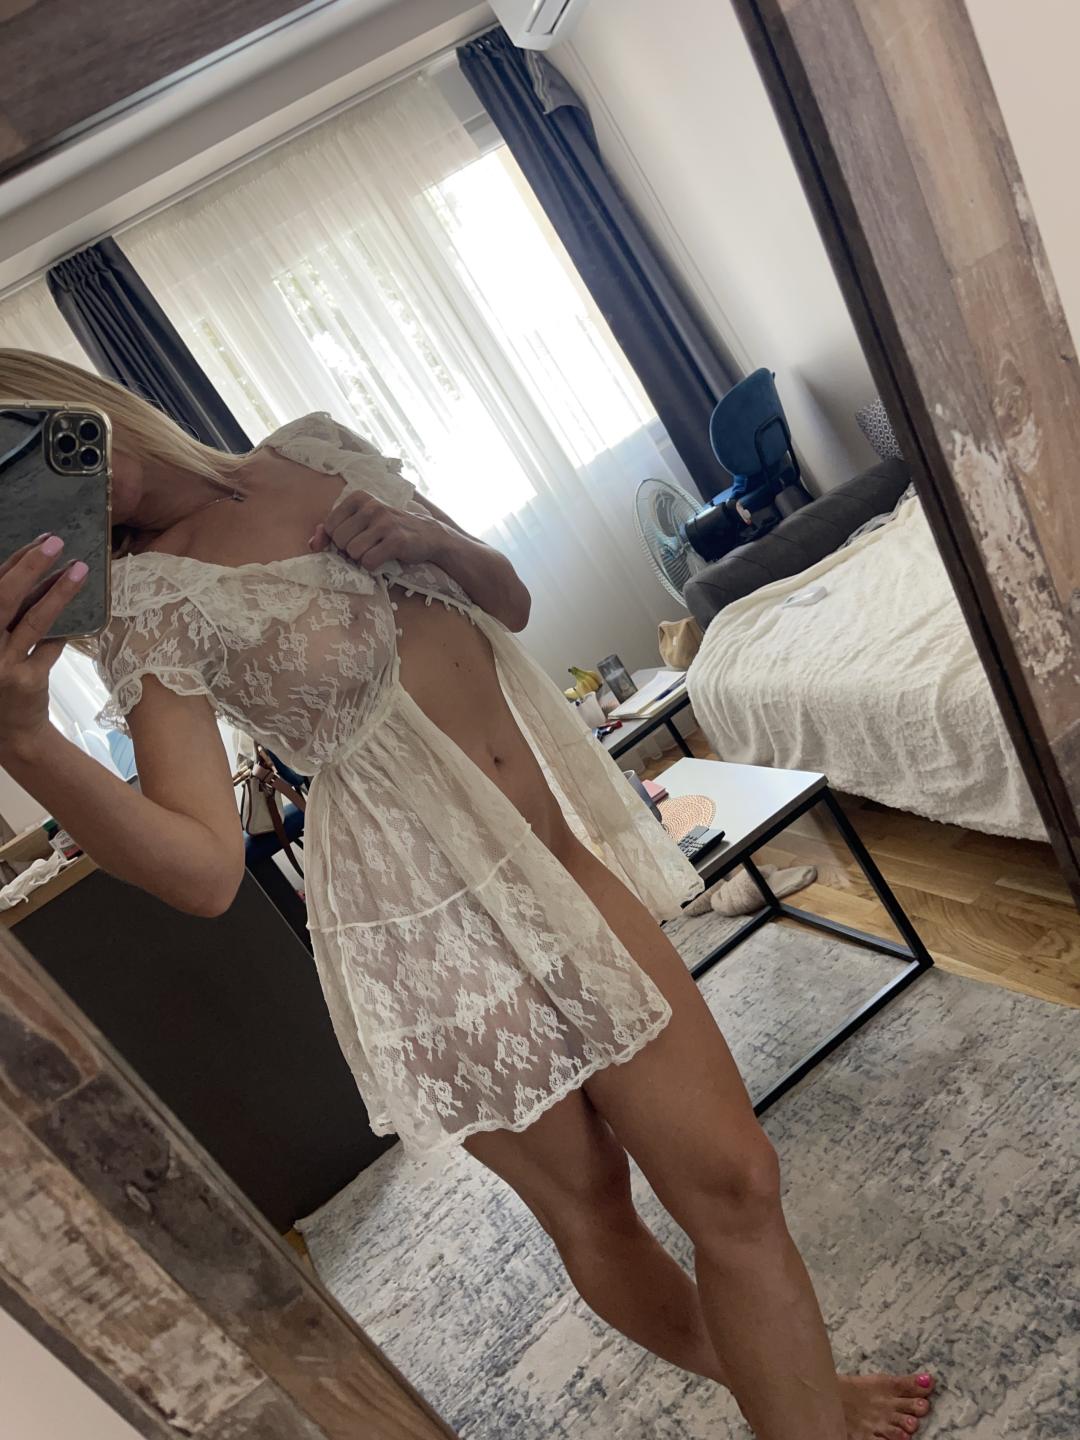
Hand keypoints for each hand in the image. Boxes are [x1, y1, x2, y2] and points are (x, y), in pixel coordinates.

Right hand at [0, 535, 87, 761]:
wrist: (9, 732)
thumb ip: (7, 613)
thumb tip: (31, 569)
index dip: (13, 562)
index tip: (38, 541)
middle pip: (3, 599)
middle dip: (29, 567)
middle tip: (56, 542)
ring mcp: (0, 666)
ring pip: (33, 622)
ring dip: (58, 593)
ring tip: (80, 569)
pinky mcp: (25, 682)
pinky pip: (51, 648)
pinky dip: (65, 629)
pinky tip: (84, 611)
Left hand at [310, 492, 447, 570]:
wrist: (427, 535)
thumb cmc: (387, 530)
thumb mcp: (360, 523)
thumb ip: (332, 530)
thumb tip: (313, 543)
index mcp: (358, 498)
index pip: (330, 526)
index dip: (339, 539)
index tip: (354, 538)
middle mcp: (371, 506)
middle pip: (340, 540)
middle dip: (350, 550)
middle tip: (367, 546)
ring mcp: (385, 522)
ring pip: (353, 552)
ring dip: (362, 558)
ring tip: (376, 550)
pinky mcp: (397, 540)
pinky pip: (369, 561)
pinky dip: (373, 566)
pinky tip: (384, 558)